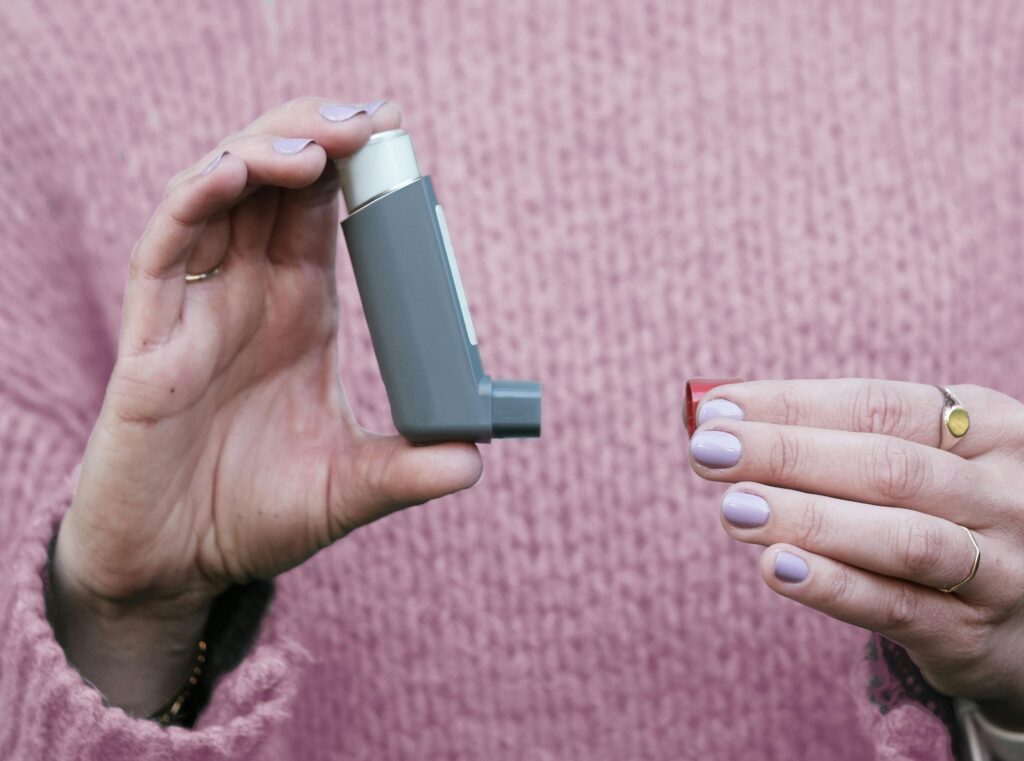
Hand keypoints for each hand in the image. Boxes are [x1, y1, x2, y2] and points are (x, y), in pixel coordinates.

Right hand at [52, 98, 482, 715]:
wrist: (178, 568)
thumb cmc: (256, 518)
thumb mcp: (346, 489)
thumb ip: (406, 471)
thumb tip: (475, 459)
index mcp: (299, 315)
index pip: (324, 217)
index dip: (355, 171)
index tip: (397, 138)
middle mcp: (248, 297)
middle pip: (275, 186)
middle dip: (319, 138)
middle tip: (373, 122)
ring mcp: (197, 310)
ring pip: (219, 195)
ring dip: (266, 153)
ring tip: (320, 146)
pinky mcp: (149, 339)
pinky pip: (165, 247)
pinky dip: (196, 199)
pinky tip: (234, 173)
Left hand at [688, 379, 1023, 729]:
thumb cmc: (946, 514)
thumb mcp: (925, 460)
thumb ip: (838, 438)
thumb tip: (721, 418)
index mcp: (988, 427)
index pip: (878, 406)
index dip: (791, 405)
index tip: (716, 410)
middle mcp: (1004, 493)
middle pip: (887, 466)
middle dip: (785, 455)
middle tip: (707, 451)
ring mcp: (1002, 567)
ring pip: (899, 538)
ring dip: (807, 519)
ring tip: (734, 507)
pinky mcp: (972, 634)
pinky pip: (897, 607)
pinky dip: (833, 585)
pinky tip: (774, 567)